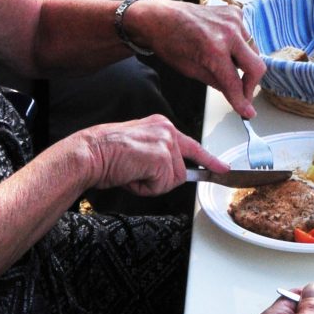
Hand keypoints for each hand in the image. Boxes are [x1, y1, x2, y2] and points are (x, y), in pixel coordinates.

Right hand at [75, 116, 223, 195]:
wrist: (90, 153)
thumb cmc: (105, 153)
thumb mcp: (138, 149)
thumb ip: (156, 156)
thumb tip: (166, 174)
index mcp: (161, 125)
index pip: (192, 146)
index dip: (208, 161)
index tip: (222, 169)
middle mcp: (167, 130)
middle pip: (180, 171)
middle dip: (159, 181)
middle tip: (135, 172)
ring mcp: (166, 142)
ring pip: (172, 181)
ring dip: (150, 184)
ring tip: (130, 171)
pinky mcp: (162, 156)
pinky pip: (162, 186)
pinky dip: (145, 188)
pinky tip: (131, 174)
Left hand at [122, 0, 268, 117]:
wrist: (160, 17)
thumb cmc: (169, 42)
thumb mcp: (190, 71)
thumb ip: (217, 82)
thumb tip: (234, 93)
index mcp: (214, 49)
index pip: (235, 83)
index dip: (242, 101)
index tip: (248, 112)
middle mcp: (229, 32)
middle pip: (256, 66)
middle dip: (250, 85)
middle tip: (242, 95)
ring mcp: (234, 20)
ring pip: (254, 51)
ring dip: (245, 64)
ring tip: (227, 68)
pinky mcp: (234, 12)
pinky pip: (247, 36)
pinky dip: (240, 46)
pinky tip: (225, 49)